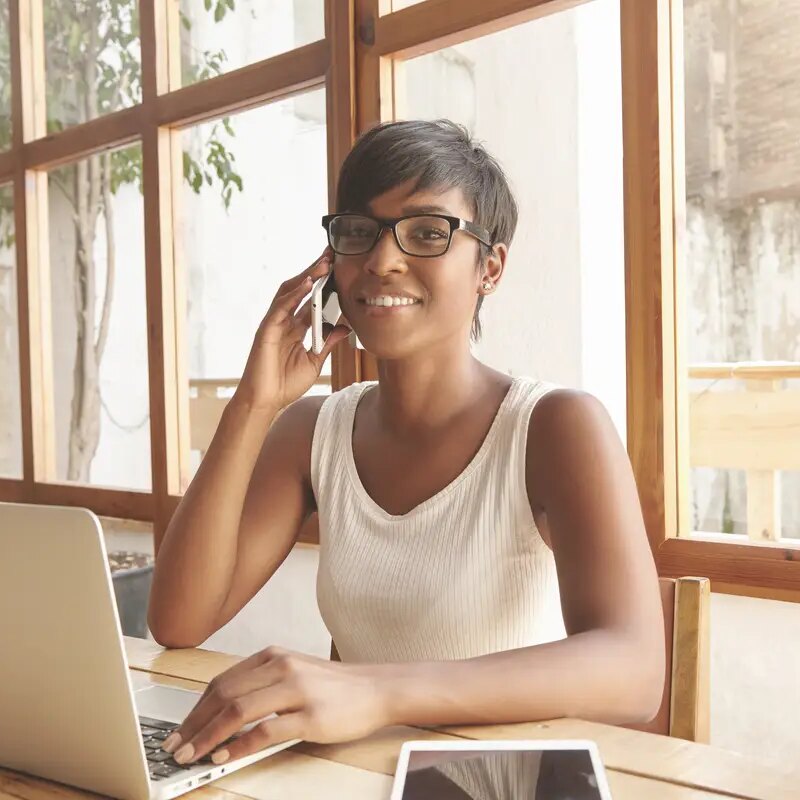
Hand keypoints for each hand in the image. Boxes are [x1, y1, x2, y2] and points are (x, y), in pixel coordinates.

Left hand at [162, 646, 389, 765]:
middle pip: (224, 694)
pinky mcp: (310, 715)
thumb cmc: (334, 686)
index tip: (179, 731)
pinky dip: (240, 745)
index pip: (222, 682)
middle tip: (176, 748)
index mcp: (273, 656)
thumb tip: (222, 715)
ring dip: (209, 737)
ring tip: (192, 756)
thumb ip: (262, 686)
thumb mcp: (294, 673)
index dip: (195, 709)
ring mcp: (296, 690)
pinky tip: (226, 758)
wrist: (376, 688)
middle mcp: (281, 667)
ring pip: (238, 710)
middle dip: (194, 724)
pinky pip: (266, 730)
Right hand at [234, 248, 351, 410]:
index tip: (340, 267)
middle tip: (332, 253)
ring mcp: (274, 324)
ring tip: (324, 263)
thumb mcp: (315, 360)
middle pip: (300, 288)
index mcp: (296, 327)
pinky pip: (281, 307)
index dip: (324, 282)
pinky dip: (294, 294)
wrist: (267, 402)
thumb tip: (345, 327)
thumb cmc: (285, 384)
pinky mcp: (266, 330)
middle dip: (316, 270)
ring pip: (289, 292)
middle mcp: (284, 321)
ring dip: (306, 276)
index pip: (312, 298)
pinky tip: (307, 283)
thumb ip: (328, 342)